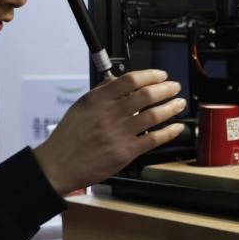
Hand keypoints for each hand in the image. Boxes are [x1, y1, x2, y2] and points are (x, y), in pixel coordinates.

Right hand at [33, 70, 186, 194]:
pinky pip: (154, 139)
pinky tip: (176, 127)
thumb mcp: (81, 107)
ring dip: (171, 107)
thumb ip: (102, 93)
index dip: (150, 75)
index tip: (161, 75)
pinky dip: (169, 132)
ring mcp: (119, 133)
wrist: (59, 165)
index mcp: (98, 100)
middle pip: (146, 95)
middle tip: (175, 87)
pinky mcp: (126, 152)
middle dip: (166, 89)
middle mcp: (110, 114)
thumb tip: (120, 81)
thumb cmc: (69, 137)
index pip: (130, 80)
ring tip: (179, 103)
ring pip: (153, 116)